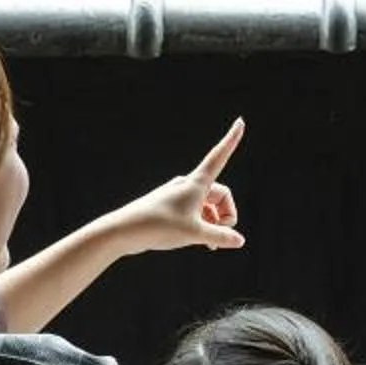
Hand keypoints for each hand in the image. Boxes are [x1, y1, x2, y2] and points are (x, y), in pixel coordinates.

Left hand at [114, 118, 246, 254]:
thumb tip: (240, 241)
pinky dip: (201, 225)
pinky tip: (200, 242)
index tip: (240, 121)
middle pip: (220, 195)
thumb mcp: (195, 234)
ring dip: (213, 223)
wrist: (124, 231)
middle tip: (220, 235)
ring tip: (208, 243)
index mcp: (196, 183)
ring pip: (208, 207)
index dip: (231, 140)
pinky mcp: (171, 207)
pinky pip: (195, 213)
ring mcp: (179, 196)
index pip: (219, 156)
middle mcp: (188, 185)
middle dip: (225, 215)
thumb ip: (220, 236)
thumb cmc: (159, 227)